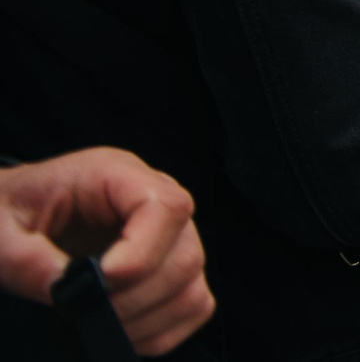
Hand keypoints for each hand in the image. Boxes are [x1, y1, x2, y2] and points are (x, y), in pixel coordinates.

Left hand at [0, 149, 213, 354]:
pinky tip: (118, 328)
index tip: (102, 280)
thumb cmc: (8, 214)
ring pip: (191, 287)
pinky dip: (158, 331)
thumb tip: (63, 289)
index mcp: (115, 176)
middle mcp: (155, 201)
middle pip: (185, 255)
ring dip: (144, 319)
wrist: (12, 217)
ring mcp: (169, 237)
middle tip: (83, 309)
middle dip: (133, 298)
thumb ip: (24, 258)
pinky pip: (193, 307)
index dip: (143, 252)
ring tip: (95, 321)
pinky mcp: (171, 271)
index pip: (165, 207)